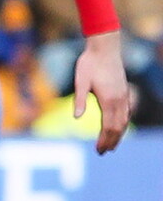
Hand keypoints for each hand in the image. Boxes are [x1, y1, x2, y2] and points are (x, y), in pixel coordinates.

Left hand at [73, 30, 131, 153]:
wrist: (104, 48)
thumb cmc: (89, 63)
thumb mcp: (80, 80)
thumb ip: (79, 99)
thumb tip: (75, 117)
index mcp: (108, 100)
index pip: (108, 127)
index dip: (104, 140)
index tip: (99, 150)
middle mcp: (119, 100)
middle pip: (118, 127)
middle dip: (111, 141)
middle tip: (104, 152)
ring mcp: (124, 96)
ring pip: (124, 121)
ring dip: (118, 134)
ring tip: (111, 145)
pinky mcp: (124, 92)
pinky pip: (126, 113)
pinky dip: (123, 124)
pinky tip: (118, 128)